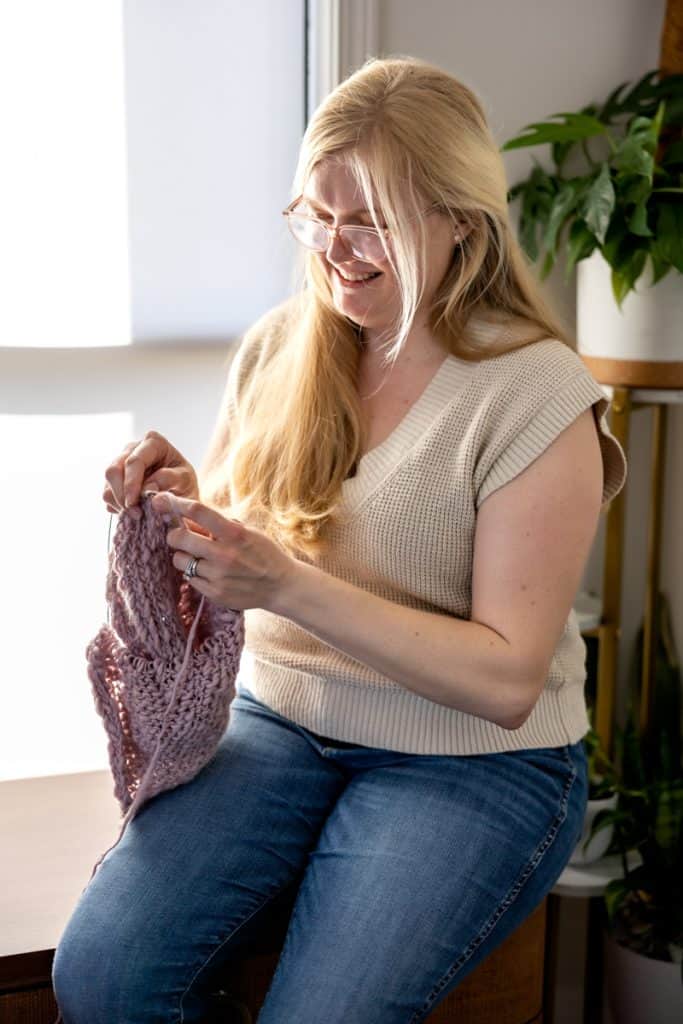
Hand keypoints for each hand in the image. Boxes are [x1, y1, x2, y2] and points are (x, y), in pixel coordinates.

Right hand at [103, 431, 198, 516]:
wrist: (181, 493)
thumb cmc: (184, 483)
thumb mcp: (184, 480)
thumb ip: (169, 480)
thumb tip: (147, 488)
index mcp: (153, 442)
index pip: (134, 461)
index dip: (131, 483)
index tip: (135, 503)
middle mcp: (133, 449)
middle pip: (114, 470)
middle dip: (122, 495)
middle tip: (135, 513)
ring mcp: (121, 463)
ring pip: (108, 484)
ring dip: (119, 502)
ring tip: (137, 515)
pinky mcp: (114, 480)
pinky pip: (107, 494)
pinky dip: (117, 506)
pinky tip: (134, 512)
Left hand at [150, 491, 298, 612]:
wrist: (280, 586)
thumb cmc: (263, 553)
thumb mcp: (247, 531)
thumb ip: (220, 524)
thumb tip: (188, 517)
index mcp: (235, 534)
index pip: (198, 511)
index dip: (177, 504)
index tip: (164, 500)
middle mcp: (225, 554)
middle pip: (179, 538)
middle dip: (174, 535)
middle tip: (178, 536)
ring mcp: (218, 576)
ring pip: (180, 560)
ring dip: (184, 556)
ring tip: (197, 557)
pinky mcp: (215, 593)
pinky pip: (190, 579)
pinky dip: (194, 574)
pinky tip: (209, 572)